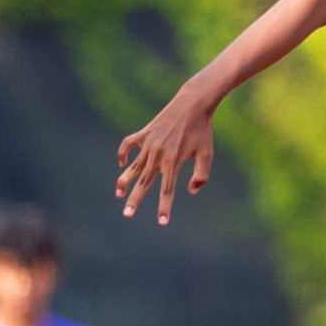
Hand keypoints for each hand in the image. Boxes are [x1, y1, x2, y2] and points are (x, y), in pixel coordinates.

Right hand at [116, 86, 215, 225]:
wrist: (193, 103)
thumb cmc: (202, 130)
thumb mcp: (207, 154)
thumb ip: (201, 176)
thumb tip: (190, 192)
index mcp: (174, 161)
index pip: (167, 190)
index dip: (164, 207)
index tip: (162, 222)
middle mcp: (158, 154)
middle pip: (144, 182)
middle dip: (135, 200)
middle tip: (127, 215)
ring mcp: (149, 143)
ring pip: (133, 167)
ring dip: (125, 181)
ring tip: (118, 194)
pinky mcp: (144, 133)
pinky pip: (128, 144)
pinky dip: (123, 153)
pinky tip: (122, 162)